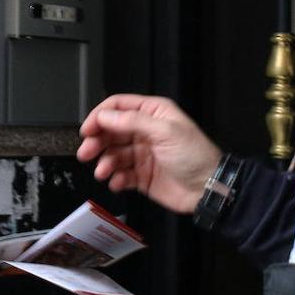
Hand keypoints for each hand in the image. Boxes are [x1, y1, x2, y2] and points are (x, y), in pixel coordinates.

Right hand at [77, 94, 222, 213]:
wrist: (207, 188)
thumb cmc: (195, 155)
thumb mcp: (165, 132)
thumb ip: (133, 121)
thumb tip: (105, 116)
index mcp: (154, 113)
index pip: (119, 107)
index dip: (100, 116)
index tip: (87, 130)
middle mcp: (146, 131)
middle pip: (111, 131)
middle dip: (97, 142)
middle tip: (87, 153)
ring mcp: (142, 154)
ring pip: (113, 154)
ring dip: (105, 163)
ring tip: (104, 172)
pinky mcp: (141, 175)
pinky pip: (120, 174)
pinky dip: (115, 179)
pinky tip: (118, 182)